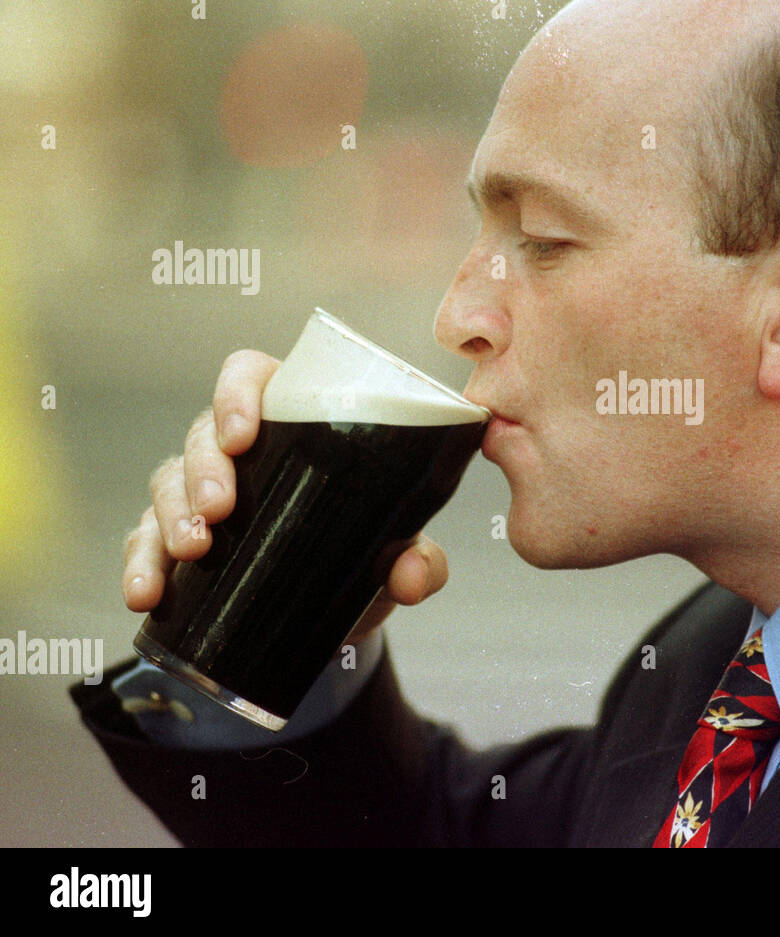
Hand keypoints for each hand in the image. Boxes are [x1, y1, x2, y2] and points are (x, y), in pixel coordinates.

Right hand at [121, 349, 448, 641]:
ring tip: (192, 549)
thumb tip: (412, 576)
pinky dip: (140, 565)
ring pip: (168, 481)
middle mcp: (241, 450)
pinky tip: (144, 592)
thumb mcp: (397, 555)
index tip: (242, 435)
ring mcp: (202, 493)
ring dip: (171, 513)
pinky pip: (143, 541)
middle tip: (221, 510)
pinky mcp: (175, 541)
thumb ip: (421, 562)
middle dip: (205, 468)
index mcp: (294, 422)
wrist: (336, 618)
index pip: (253, 377)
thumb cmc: (366, 555)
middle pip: (203, 433)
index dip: (238, 394)